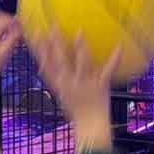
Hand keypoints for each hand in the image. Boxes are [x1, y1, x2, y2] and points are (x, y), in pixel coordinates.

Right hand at [32, 32, 120, 151]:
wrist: (90, 127)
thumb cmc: (76, 110)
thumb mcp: (60, 94)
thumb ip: (54, 78)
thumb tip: (42, 64)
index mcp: (59, 84)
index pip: (45, 64)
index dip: (38, 49)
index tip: (34, 33)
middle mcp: (70, 82)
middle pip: (60, 60)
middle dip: (55, 43)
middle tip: (53, 26)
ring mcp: (86, 83)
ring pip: (82, 63)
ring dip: (80, 48)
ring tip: (79, 32)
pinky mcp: (101, 85)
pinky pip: (108, 70)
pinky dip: (114, 59)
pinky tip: (119, 46)